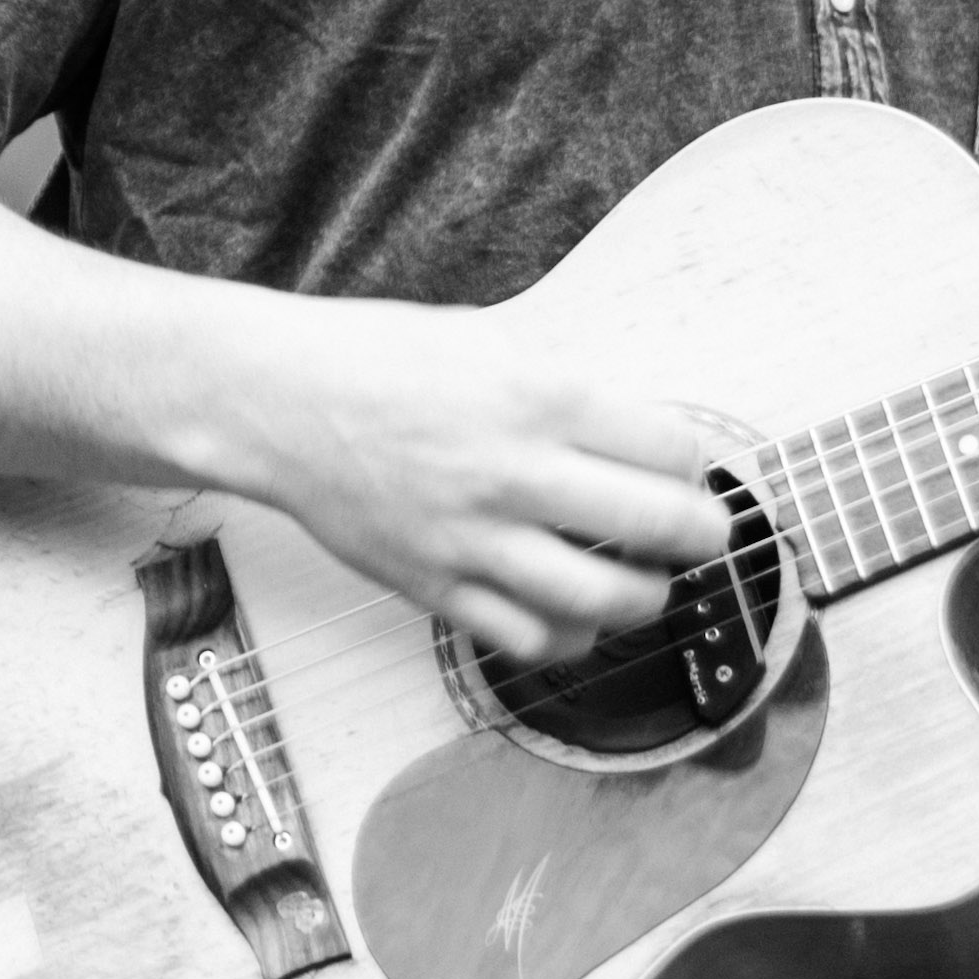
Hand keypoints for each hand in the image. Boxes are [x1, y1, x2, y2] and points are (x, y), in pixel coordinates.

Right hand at [170, 294, 734, 662]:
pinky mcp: (435, 585)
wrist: (275, 402)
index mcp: (535, 397)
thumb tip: (640, 436)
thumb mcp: (487, 340)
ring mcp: (473, 537)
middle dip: (703, 535)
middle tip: (703, 534)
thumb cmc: (374, 360)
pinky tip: (574, 614)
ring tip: (647, 583)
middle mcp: (512, 471)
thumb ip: (564, 389)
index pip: (670, 447)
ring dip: (648, 597)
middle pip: (660, 525)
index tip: (685, 467)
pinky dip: (570, 637)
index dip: (693, 462)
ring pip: (605, 598)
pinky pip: (528, 639)